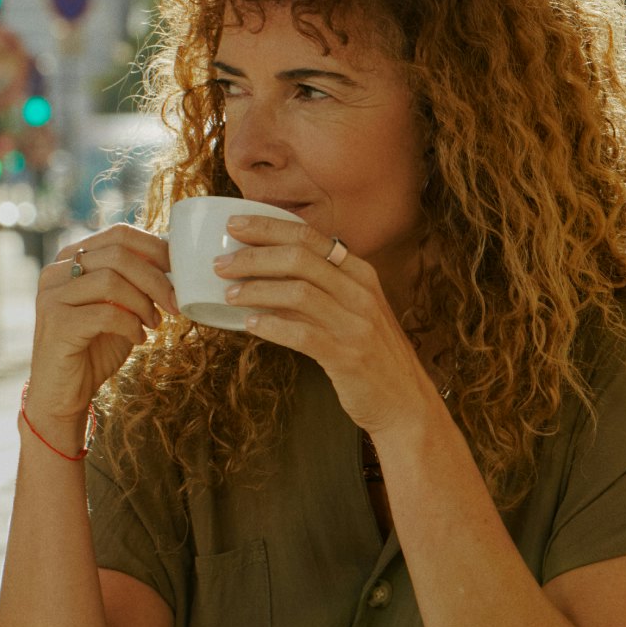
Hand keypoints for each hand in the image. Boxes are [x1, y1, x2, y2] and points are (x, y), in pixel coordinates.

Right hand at [26, 224, 177, 439]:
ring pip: (111, 280)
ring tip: (153, 324)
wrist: (63, 393)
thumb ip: (135, 284)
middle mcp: (57, 271)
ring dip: (143, 303)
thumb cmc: (94, 349)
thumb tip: (174, 264)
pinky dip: (130, 325)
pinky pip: (106, 313)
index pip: (118, 234)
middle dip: (155, 279)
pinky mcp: (56, 323)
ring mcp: (52, 296)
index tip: (178, 270)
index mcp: (72, 259)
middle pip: (118, 254)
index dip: (154, 248)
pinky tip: (137, 339)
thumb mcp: (119, 308)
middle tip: (174, 304)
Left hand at [215, 215, 437, 434]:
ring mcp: (355, 324)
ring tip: (228, 295)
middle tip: (220, 264)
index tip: (234, 224)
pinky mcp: (347, 356)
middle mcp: (360, 293)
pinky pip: (302, 334)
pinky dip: (272, 326)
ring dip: (256, 290)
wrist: (405, 402)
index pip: (309, 237)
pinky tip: (250, 325)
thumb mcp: (353, 311)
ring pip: (298, 292)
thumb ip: (320, 290)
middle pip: (299, 258)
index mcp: (360, 274)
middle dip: (253, 257)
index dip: (268, 227)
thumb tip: (265, 275)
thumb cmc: (371, 354)